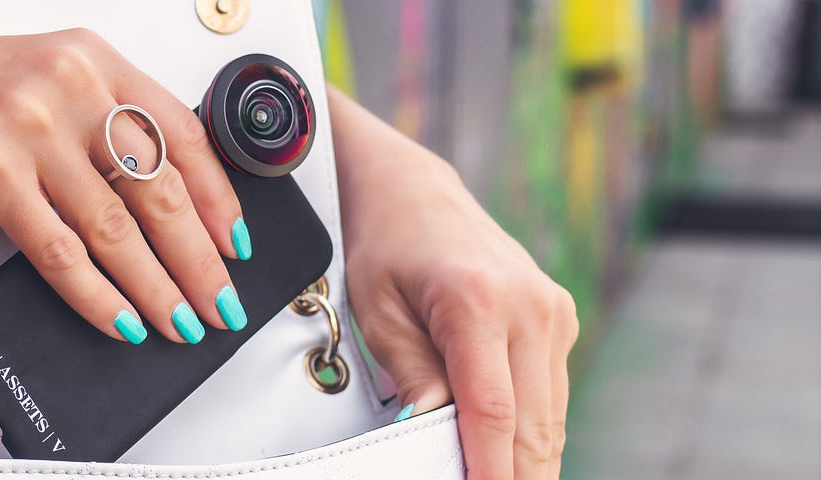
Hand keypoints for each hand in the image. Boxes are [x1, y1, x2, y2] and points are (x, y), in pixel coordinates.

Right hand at [0, 30, 250, 343]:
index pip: (182, 132)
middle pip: (160, 185)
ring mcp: (25, 128)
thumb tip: (154, 199)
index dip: (220, 197)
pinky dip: (98, 297)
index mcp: (86, 58)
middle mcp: (64, 85)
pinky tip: (120, 320)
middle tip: (222, 301)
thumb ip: (91, 122)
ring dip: (159, 287)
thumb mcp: (28, 83)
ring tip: (181, 321)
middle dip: (200, 258)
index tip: (238, 242)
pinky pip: (61, 252)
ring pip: (118, 227)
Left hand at [330, 89, 578, 478]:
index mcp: (479, 301)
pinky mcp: (559, 322)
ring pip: (550, 420)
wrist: (414, 192)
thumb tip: (427, 433)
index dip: (489, 470)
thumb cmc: (385, 246)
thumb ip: (411, 375)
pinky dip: (531, 437)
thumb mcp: (377, 310)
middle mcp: (531, 308)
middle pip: (532, 427)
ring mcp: (553, 314)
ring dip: (528, 465)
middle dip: (515, 477)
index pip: (492, 412)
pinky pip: (550, 399)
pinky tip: (507, 463)